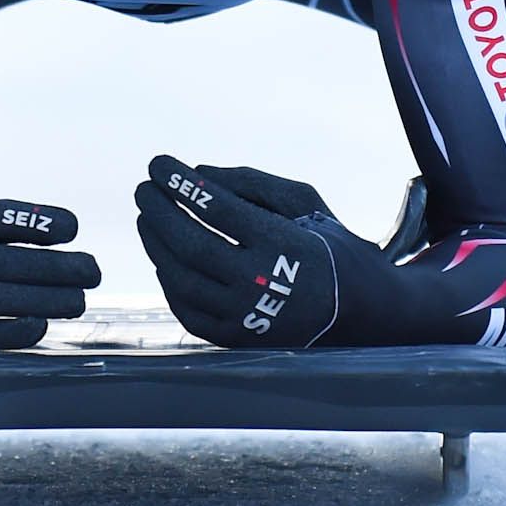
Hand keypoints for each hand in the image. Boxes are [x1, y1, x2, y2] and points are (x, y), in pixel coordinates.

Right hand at [0, 192, 101, 351]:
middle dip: (56, 266)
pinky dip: (15, 330)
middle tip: (93, 270)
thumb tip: (63, 229)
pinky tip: (42, 325)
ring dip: (45, 300)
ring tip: (79, 300)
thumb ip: (0, 232)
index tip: (73, 227)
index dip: (35, 219)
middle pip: (4, 261)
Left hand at [134, 156, 505, 349]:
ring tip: (147, 217)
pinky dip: (169, 281)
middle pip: (190, 244)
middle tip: (143, 188)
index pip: (214, 208)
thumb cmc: (329, 244)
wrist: (363, 312)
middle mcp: (261, 283)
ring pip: (181, 280)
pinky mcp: (238, 341)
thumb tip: (197, 173)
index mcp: (281, 243)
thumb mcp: (303, 201)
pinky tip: (164, 257)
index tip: (158, 164)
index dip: (180, 182)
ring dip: (155, 245)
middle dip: (159, 211)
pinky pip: (188, 310)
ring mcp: (246, 318)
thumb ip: (250, 183)